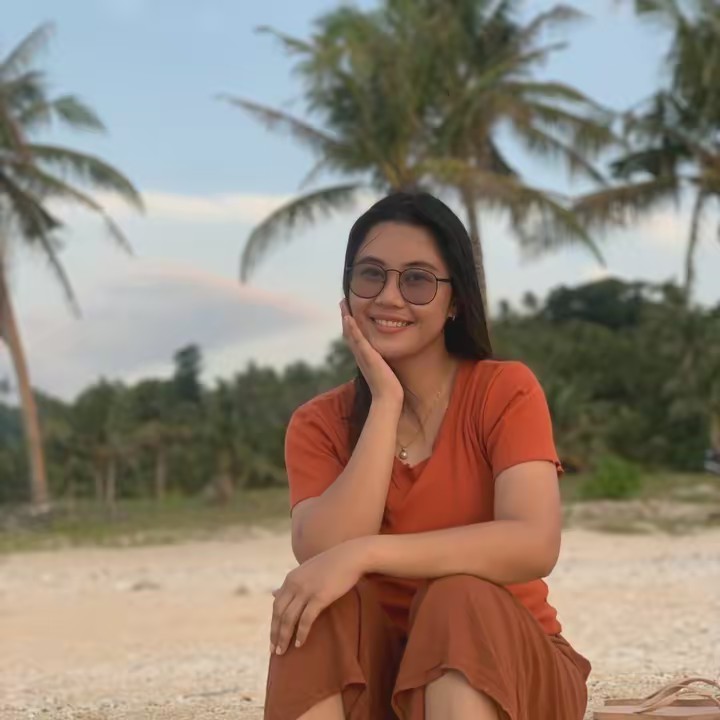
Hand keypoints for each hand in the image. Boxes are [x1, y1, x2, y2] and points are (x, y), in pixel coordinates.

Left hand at [270, 539, 367, 655]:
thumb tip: (273, 593)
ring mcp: (306, 591)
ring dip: (284, 637)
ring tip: (283, 652)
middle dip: (276, 634)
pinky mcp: (320, 597)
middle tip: (274, 651)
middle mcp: (294, 584)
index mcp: (290, 579)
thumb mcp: (306, 572)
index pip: (276, 606)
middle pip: (279, 614)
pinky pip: (306, 619)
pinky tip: (300, 643)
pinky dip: (301, 633)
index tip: (272, 639)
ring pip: (289, 619)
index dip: (273, 624)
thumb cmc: (330, 564)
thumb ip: (290, 584)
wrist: (350, 557)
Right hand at [340, 299, 402, 404]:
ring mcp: (362, 356)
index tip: (349, 312)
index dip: (350, 325)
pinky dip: (352, 328)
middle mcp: (360, 355)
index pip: (355, 338)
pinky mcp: (368, 356)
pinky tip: (349, 317)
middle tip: (342, 302)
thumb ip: (382, 363)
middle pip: (349, 333)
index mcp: (364, 357)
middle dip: (346, 317)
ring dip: (346, 317)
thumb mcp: (384, 370)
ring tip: (343, 303)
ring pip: (351, 334)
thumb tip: (386, 360)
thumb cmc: (388, 388)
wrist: (388, 398)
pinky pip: (358, 340)